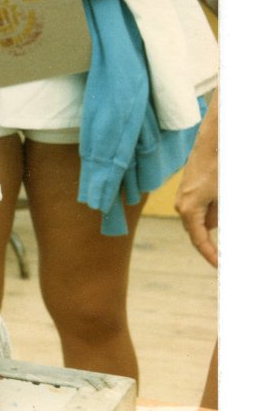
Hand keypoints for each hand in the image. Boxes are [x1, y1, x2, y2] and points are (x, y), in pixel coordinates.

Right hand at [175, 138, 218, 267]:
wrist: (212, 143)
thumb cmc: (219, 168)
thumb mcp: (224, 197)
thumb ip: (219, 218)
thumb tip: (216, 231)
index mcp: (189, 210)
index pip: (199, 241)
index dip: (211, 256)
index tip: (221, 267)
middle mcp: (182, 205)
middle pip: (199, 231)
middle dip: (214, 240)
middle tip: (227, 253)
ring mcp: (183, 198)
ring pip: (201, 219)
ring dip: (215, 220)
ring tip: (224, 205)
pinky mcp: (188, 191)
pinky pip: (200, 209)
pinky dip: (212, 211)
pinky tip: (221, 201)